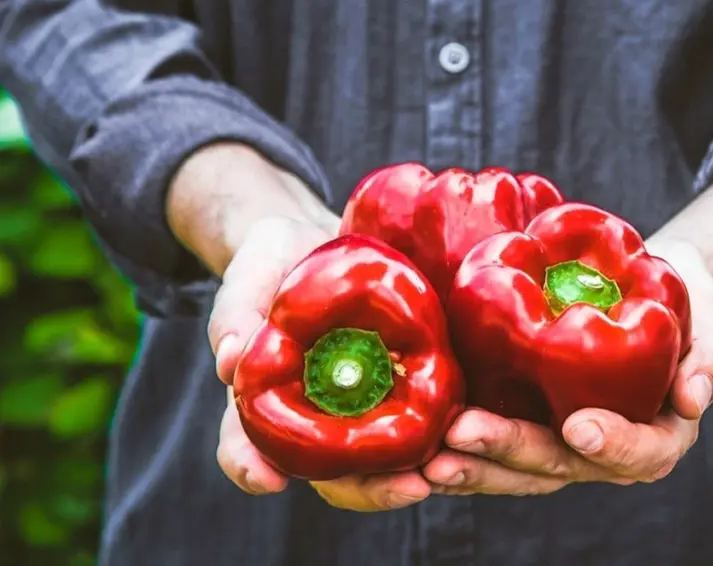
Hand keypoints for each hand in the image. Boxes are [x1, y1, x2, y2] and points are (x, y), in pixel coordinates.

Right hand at [208, 216, 431, 510]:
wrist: (321, 242)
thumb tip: (229, 361)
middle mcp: (313, 420)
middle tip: (405, 488)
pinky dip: (436, 435)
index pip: (248, 448)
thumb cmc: (275, 262)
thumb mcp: (253, 275)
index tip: (267, 479)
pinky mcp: (399, 390)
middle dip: (366, 489)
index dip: (252, 468)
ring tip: (435, 475)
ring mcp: (358, 411)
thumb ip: (239, 313)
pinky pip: (417, 423)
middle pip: (332, 475)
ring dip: (406, 476)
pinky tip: (462, 436)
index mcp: (264, 402)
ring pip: (380, 463)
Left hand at [423, 241, 712, 493]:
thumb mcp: (711, 328)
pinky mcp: (523, 416)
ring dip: (472, 465)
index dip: (611, 446)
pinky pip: (490, 443)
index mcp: (654, 438)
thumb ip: (710, 363)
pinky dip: (456, 448)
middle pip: (558, 467)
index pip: (638, 455)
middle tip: (465, 436)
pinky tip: (420, 445)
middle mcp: (601, 451)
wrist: (648, 287)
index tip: (579, 424)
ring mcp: (557, 440)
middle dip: (509, 454)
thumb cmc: (685, 308)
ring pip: (515, 467)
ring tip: (431, 458)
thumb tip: (693, 399)